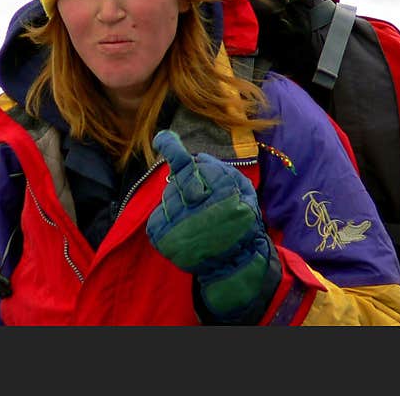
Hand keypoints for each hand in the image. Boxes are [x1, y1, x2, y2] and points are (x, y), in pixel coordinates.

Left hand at [146, 129, 281, 322]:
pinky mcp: (163, 238)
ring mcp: (177, 222)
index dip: (171, 148)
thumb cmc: (240, 220)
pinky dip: (168, 219)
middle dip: (186, 185)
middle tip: (199, 200)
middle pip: (177, 180)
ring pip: (167, 198)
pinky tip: (184, 230)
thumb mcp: (242, 188)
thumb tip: (194, 158)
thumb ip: (219, 169)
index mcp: (219, 188)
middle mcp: (196, 204)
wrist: (235, 262)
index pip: (186, 163)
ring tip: (196, 221)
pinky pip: (158, 216)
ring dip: (178, 204)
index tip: (162, 138)